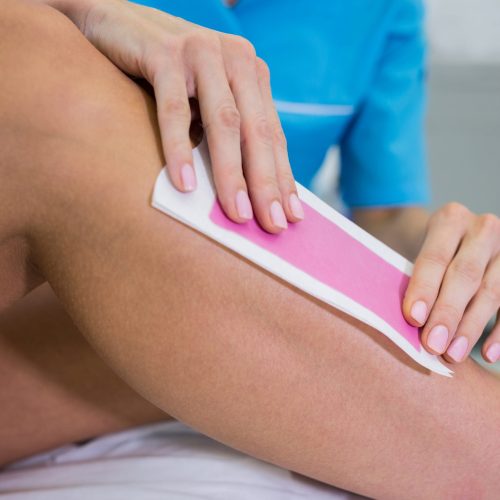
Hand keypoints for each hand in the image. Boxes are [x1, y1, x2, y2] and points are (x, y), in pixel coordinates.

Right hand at [61, 0, 303, 231]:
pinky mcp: (165, 53)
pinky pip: (174, 110)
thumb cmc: (166, 72)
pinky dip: (180, 148)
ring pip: (223, 123)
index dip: (283, 178)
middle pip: (256, 132)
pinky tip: (184, 184)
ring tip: (236, 214)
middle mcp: (235, 59)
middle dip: (266, 183)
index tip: (291, 217)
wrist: (115, 21)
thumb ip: (226, 130)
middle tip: (272, 225)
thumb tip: (243, 189)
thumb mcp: (205, 98)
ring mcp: (202, 53)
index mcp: (251, 73)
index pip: (272, 135)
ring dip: (230, 173)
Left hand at [403, 203, 499, 363]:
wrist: (456, 237)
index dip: (424, 288)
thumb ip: (416, 279)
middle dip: (448, 313)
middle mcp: (482, 229)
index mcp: (450, 219)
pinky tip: (488, 354)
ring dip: (472, 327)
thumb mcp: (417, 250)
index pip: (435, 257)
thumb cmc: (429, 252)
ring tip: (453, 354)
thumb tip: (410, 322)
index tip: (414, 318)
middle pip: (465, 275)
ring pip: (492, 292)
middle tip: (433, 344)